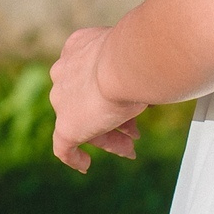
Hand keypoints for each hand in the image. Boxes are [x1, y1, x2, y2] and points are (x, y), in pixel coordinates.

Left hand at [50, 26, 142, 172]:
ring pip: (82, 122)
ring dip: (106, 136)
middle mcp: (65, 71)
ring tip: (129, 149)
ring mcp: (62, 98)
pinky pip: (63, 147)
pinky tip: (85, 165)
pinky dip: (74, 157)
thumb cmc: (140, 53)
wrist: (127, 62)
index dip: (110, 92)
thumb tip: (151, 78)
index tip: (129, 105)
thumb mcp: (136, 56)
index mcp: (78, 47)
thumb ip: (135, 66)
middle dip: (112, 117)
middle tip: (134, 133)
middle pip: (86, 100)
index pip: (91, 76)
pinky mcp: (66, 125)